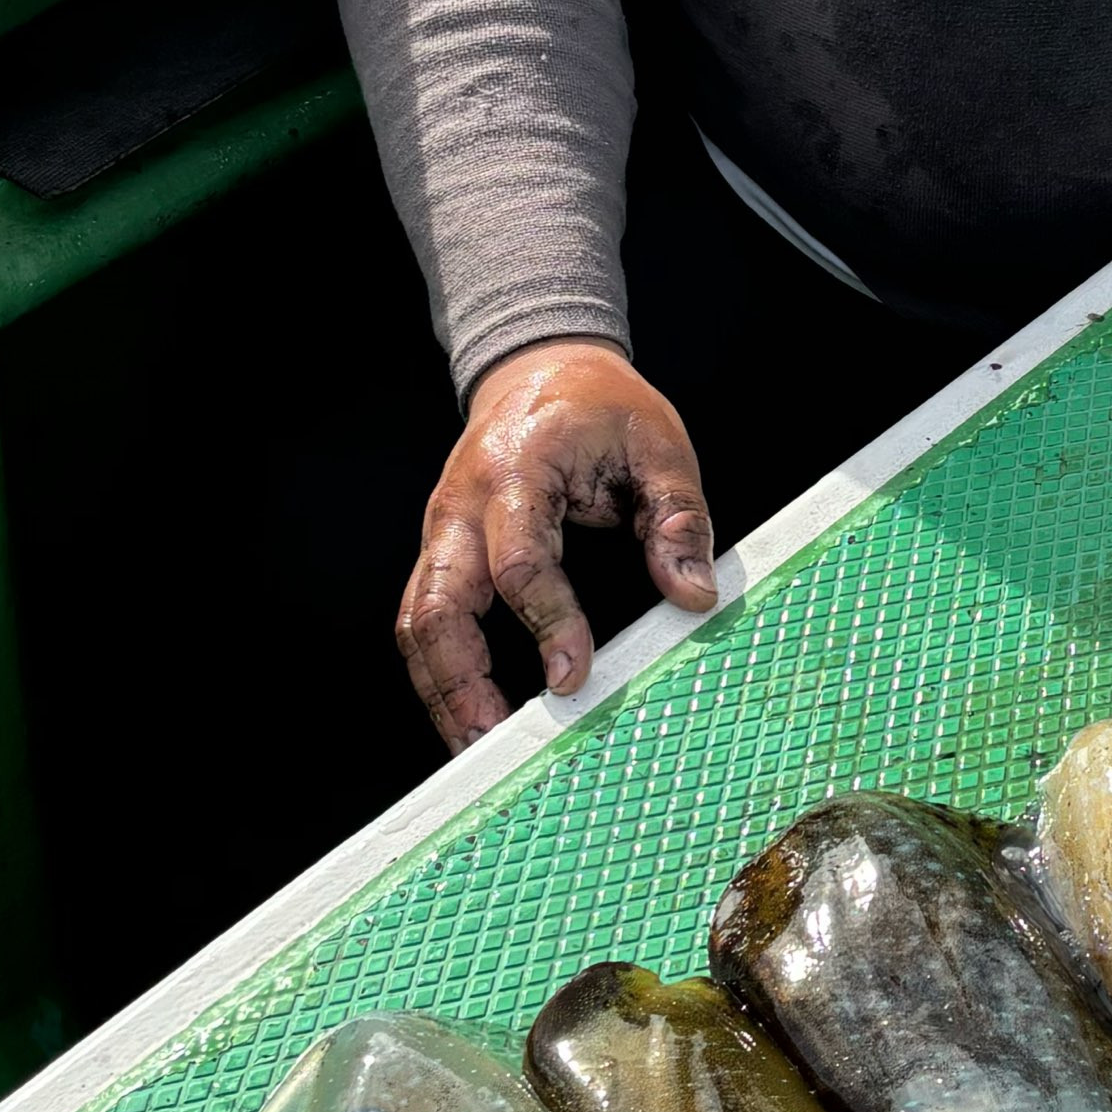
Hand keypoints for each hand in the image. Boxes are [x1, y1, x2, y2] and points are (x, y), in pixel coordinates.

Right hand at [397, 342, 718, 749]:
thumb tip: (693, 594)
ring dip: (441, 691)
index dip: (548, 623)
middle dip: (462, 682)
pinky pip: (426, 619)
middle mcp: (462, 506)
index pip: (519, 562)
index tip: (573, 676)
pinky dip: (441, 673)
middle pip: (436, 607)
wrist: (541, 364)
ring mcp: (441, 531)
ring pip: (418, 623)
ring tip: (478, 747)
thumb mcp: (658, 444)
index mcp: (516, 471)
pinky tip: (471, 715)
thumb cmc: (599, 405)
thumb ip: (679, 517)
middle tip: (498, 740)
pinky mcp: (441, 552)